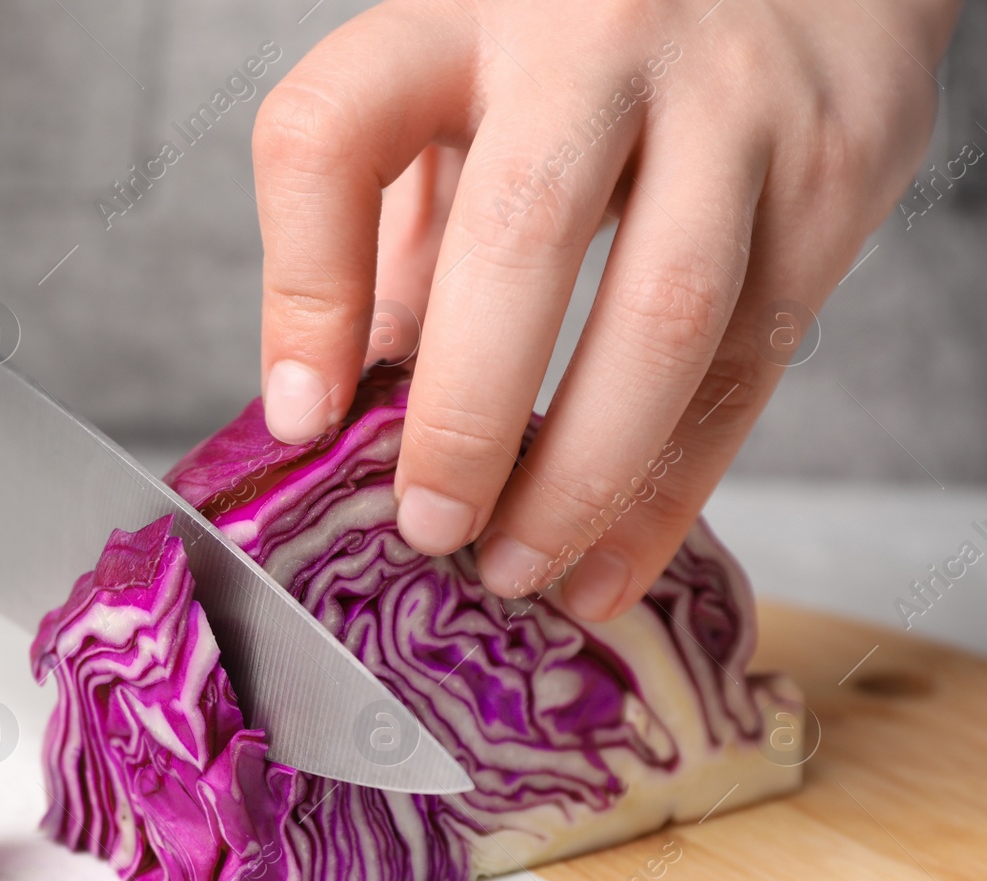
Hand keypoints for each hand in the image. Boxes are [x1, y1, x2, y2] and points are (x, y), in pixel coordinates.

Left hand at [253, 0, 958, 618]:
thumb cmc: (596, 35)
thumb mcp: (466, 89)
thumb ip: (403, 222)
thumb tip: (348, 396)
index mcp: (463, 11)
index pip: (333, 134)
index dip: (303, 290)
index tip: (301, 416)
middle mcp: (595, 42)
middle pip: (517, 240)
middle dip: (465, 417)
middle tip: (428, 530)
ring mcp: (732, 102)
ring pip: (662, 318)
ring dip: (581, 477)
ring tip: (518, 568)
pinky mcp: (836, 168)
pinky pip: (753, 359)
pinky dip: (676, 484)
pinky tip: (613, 558)